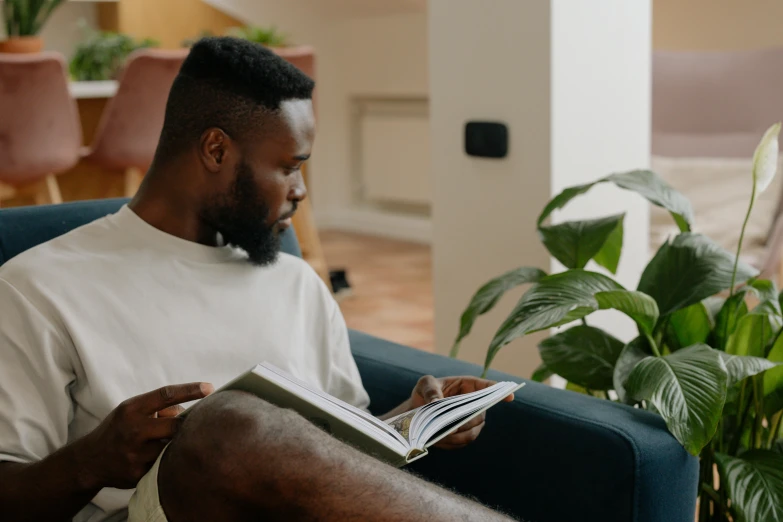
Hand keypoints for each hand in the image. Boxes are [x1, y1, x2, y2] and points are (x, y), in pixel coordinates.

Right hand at [75, 383, 212, 489]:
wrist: (89, 460)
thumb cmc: (119, 429)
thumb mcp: (132, 410)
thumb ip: (158, 407)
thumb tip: (189, 411)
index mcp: (131, 409)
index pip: (166, 395)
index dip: (190, 390)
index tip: (210, 388)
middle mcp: (133, 430)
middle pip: (175, 424)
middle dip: (186, 424)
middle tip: (193, 423)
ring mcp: (136, 454)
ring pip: (172, 445)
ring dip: (175, 443)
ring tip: (165, 441)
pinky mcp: (139, 473)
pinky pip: (165, 463)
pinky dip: (168, 458)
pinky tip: (158, 456)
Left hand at [409, 375, 513, 449]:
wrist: (417, 410)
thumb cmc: (425, 392)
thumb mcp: (425, 384)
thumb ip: (430, 390)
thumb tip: (437, 402)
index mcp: (467, 385)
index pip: (486, 387)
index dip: (498, 392)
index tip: (510, 396)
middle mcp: (473, 404)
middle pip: (479, 414)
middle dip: (467, 421)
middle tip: (452, 426)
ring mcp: (470, 420)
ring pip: (472, 431)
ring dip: (458, 435)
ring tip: (440, 435)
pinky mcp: (463, 434)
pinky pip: (463, 442)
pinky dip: (451, 442)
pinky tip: (437, 440)